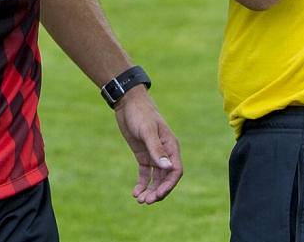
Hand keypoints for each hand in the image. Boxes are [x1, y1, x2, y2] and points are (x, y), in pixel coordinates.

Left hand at [113, 86, 182, 203]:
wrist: (128, 102)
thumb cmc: (140, 113)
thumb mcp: (147, 131)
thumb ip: (157, 149)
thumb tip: (168, 168)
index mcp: (170, 146)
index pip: (175, 171)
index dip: (168, 185)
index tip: (157, 195)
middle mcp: (164, 152)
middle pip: (165, 178)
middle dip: (158, 191)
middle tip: (146, 201)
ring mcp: (153, 154)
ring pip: (156, 178)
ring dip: (150, 190)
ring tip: (139, 200)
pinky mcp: (143, 154)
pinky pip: (145, 173)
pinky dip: (142, 183)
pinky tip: (135, 192)